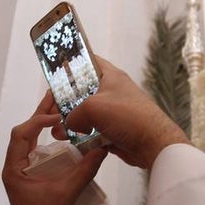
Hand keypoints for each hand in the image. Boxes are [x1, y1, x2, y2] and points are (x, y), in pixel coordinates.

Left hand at [2, 93, 106, 204]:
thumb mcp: (67, 194)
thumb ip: (84, 170)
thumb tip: (102, 147)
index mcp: (14, 169)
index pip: (21, 134)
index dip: (38, 121)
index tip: (58, 117)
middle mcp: (16, 166)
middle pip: (27, 133)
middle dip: (42, 115)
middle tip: (57, 95)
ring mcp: (24, 172)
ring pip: (33, 142)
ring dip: (47, 126)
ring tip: (63, 108)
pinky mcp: (34, 178)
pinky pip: (41, 153)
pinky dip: (52, 142)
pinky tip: (67, 136)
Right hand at [57, 55, 188, 169]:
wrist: (153, 143)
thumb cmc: (126, 116)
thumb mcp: (92, 108)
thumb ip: (72, 115)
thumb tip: (68, 126)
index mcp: (110, 76)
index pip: (88, 60)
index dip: (71, 63)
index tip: (55, 72)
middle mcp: (112, 91)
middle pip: (83, 91)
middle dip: (66, 101)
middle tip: (51, 109)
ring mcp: (114, 112)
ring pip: (87, 114)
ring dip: (72, 123)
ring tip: (57, 130)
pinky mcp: (115, 130)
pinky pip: (93, 131)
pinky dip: (83, 137)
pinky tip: (70, 142)